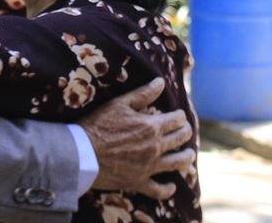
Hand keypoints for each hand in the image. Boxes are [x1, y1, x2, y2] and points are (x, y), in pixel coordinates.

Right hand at [78, 78, 194, 199]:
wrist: (82, 154)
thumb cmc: (98, 125)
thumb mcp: (119, 104)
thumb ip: (142, 94)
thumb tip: (161, 82)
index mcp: (151, 126)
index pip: (176, 119)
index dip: (180, 115)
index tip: (178, 114)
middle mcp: (155, 147)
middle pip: (180, 139)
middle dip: (185, 132)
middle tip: (185, 130)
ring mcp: (149, 167)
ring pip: (177, 163)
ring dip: (186, 158)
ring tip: (189, 155)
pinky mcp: (139, 182)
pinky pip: (158, 190)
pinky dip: (167, 189)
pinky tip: (172, 187)